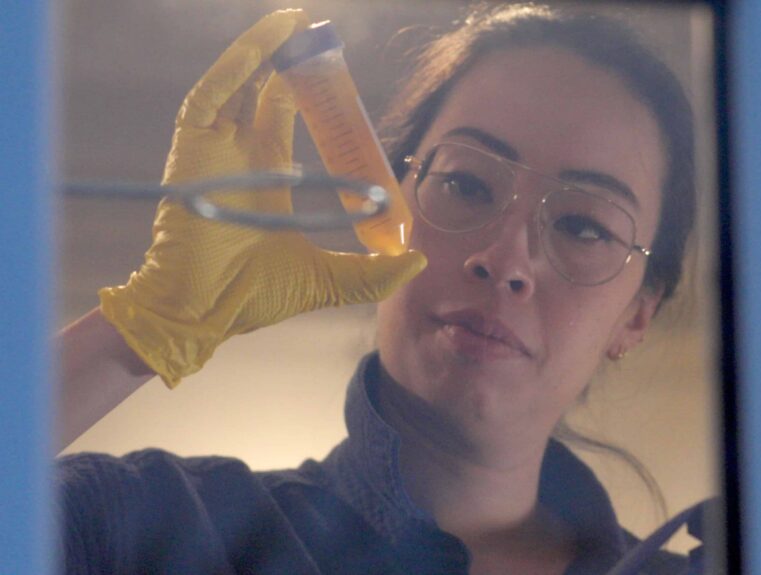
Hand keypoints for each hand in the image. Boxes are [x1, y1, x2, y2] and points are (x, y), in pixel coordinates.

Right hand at [98, 10, 425, 387]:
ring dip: (267, 47)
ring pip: (239, 80)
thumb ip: (372, 272)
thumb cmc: (252, 297)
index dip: (311, 89)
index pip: (285, 114)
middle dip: (291, 57)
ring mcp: (215, 147)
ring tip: (296, 19)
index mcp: (268, 174)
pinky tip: (271, 39)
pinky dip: (239, 62)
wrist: (203, 314)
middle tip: (318, 30)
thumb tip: (418, 260)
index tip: (338, 71)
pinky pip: (214, 92)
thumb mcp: (328, 280)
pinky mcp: (193, 147)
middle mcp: (239, 152)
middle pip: (264, 87)